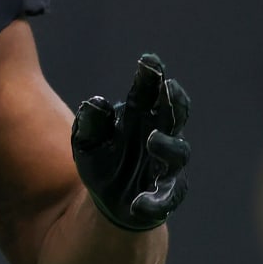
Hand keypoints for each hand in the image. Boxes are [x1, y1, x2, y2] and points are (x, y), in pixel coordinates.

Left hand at [71, 52, 189, 230]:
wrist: (106, 200)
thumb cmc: (101, 160)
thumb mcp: (85, 141)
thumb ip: (90, 123)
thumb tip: (94, 103)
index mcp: (140, 118)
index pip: (150, 92)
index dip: (152, 76)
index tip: (149, 61)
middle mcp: (159, 136)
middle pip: (174, 114)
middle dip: (173, 100)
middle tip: (168, 86)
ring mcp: (166, 166)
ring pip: (177, 153)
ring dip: (167, 145)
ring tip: (153, 140)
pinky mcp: (165, 196)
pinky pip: (166, 198)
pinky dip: (154, 200)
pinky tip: (140, 202)